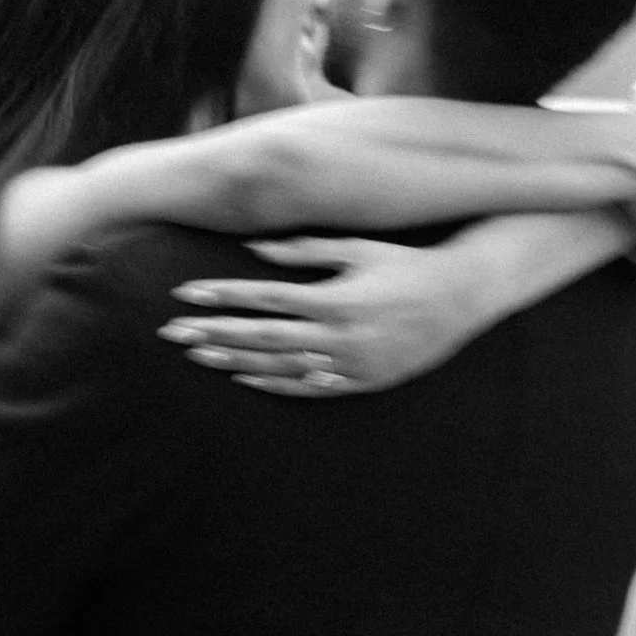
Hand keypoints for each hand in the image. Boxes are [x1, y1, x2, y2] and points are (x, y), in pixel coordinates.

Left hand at [157, 236, 487, 398]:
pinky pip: (309, 389)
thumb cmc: (406, 264)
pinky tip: (243, 380)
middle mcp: (338, 335)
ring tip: (197, 356)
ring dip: (234, 362)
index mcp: (334, 298)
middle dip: (214, 333)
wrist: (462, 297)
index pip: (263, 298)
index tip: (185, 294)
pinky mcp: (362, 381)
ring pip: (279, 367)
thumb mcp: (358, 248)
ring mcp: (349, 363)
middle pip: (261, 337)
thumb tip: (252, 246)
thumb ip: (305, 248)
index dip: (222, 297)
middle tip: (173, 333)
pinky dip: (274, 385)